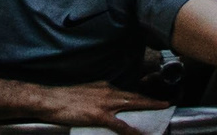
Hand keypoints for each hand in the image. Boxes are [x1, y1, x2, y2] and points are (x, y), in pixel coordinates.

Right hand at [29, 82, 166, 127]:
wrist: (50, 99)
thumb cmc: (64, 97)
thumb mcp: (85, 91)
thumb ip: (98, 96)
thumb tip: (108, 103)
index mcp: (104, 86)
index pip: (128, 92)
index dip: (142, 97)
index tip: (153, 99)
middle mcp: (108, 92)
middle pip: (135, 97)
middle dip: (152, 101)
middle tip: (166, 104)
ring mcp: (104, 103)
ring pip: (132, 105)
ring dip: (149, 109)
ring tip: (162, 112)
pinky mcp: (98, 115)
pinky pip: (120, 125)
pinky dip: (131, 131)